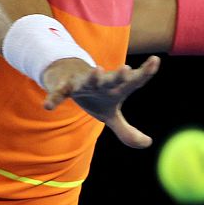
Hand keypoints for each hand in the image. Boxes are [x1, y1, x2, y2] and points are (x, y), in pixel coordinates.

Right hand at [42, 55, 159, 147]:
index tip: (155, 61)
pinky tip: (48, 106)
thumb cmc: (95, 96)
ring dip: (93, 76)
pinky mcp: (64, 86)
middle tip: (127, 68)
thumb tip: (148, 143)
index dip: (145, 72)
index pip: (134, 80)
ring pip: (89, 78)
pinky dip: (54, 98)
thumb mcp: (110, 115)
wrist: (68, 78)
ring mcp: (83, 83)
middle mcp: (102, 82)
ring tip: (98, 70)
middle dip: (120, 75)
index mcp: (116, 88)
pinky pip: (59, 92)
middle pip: (113, 79)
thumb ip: (127, 131)